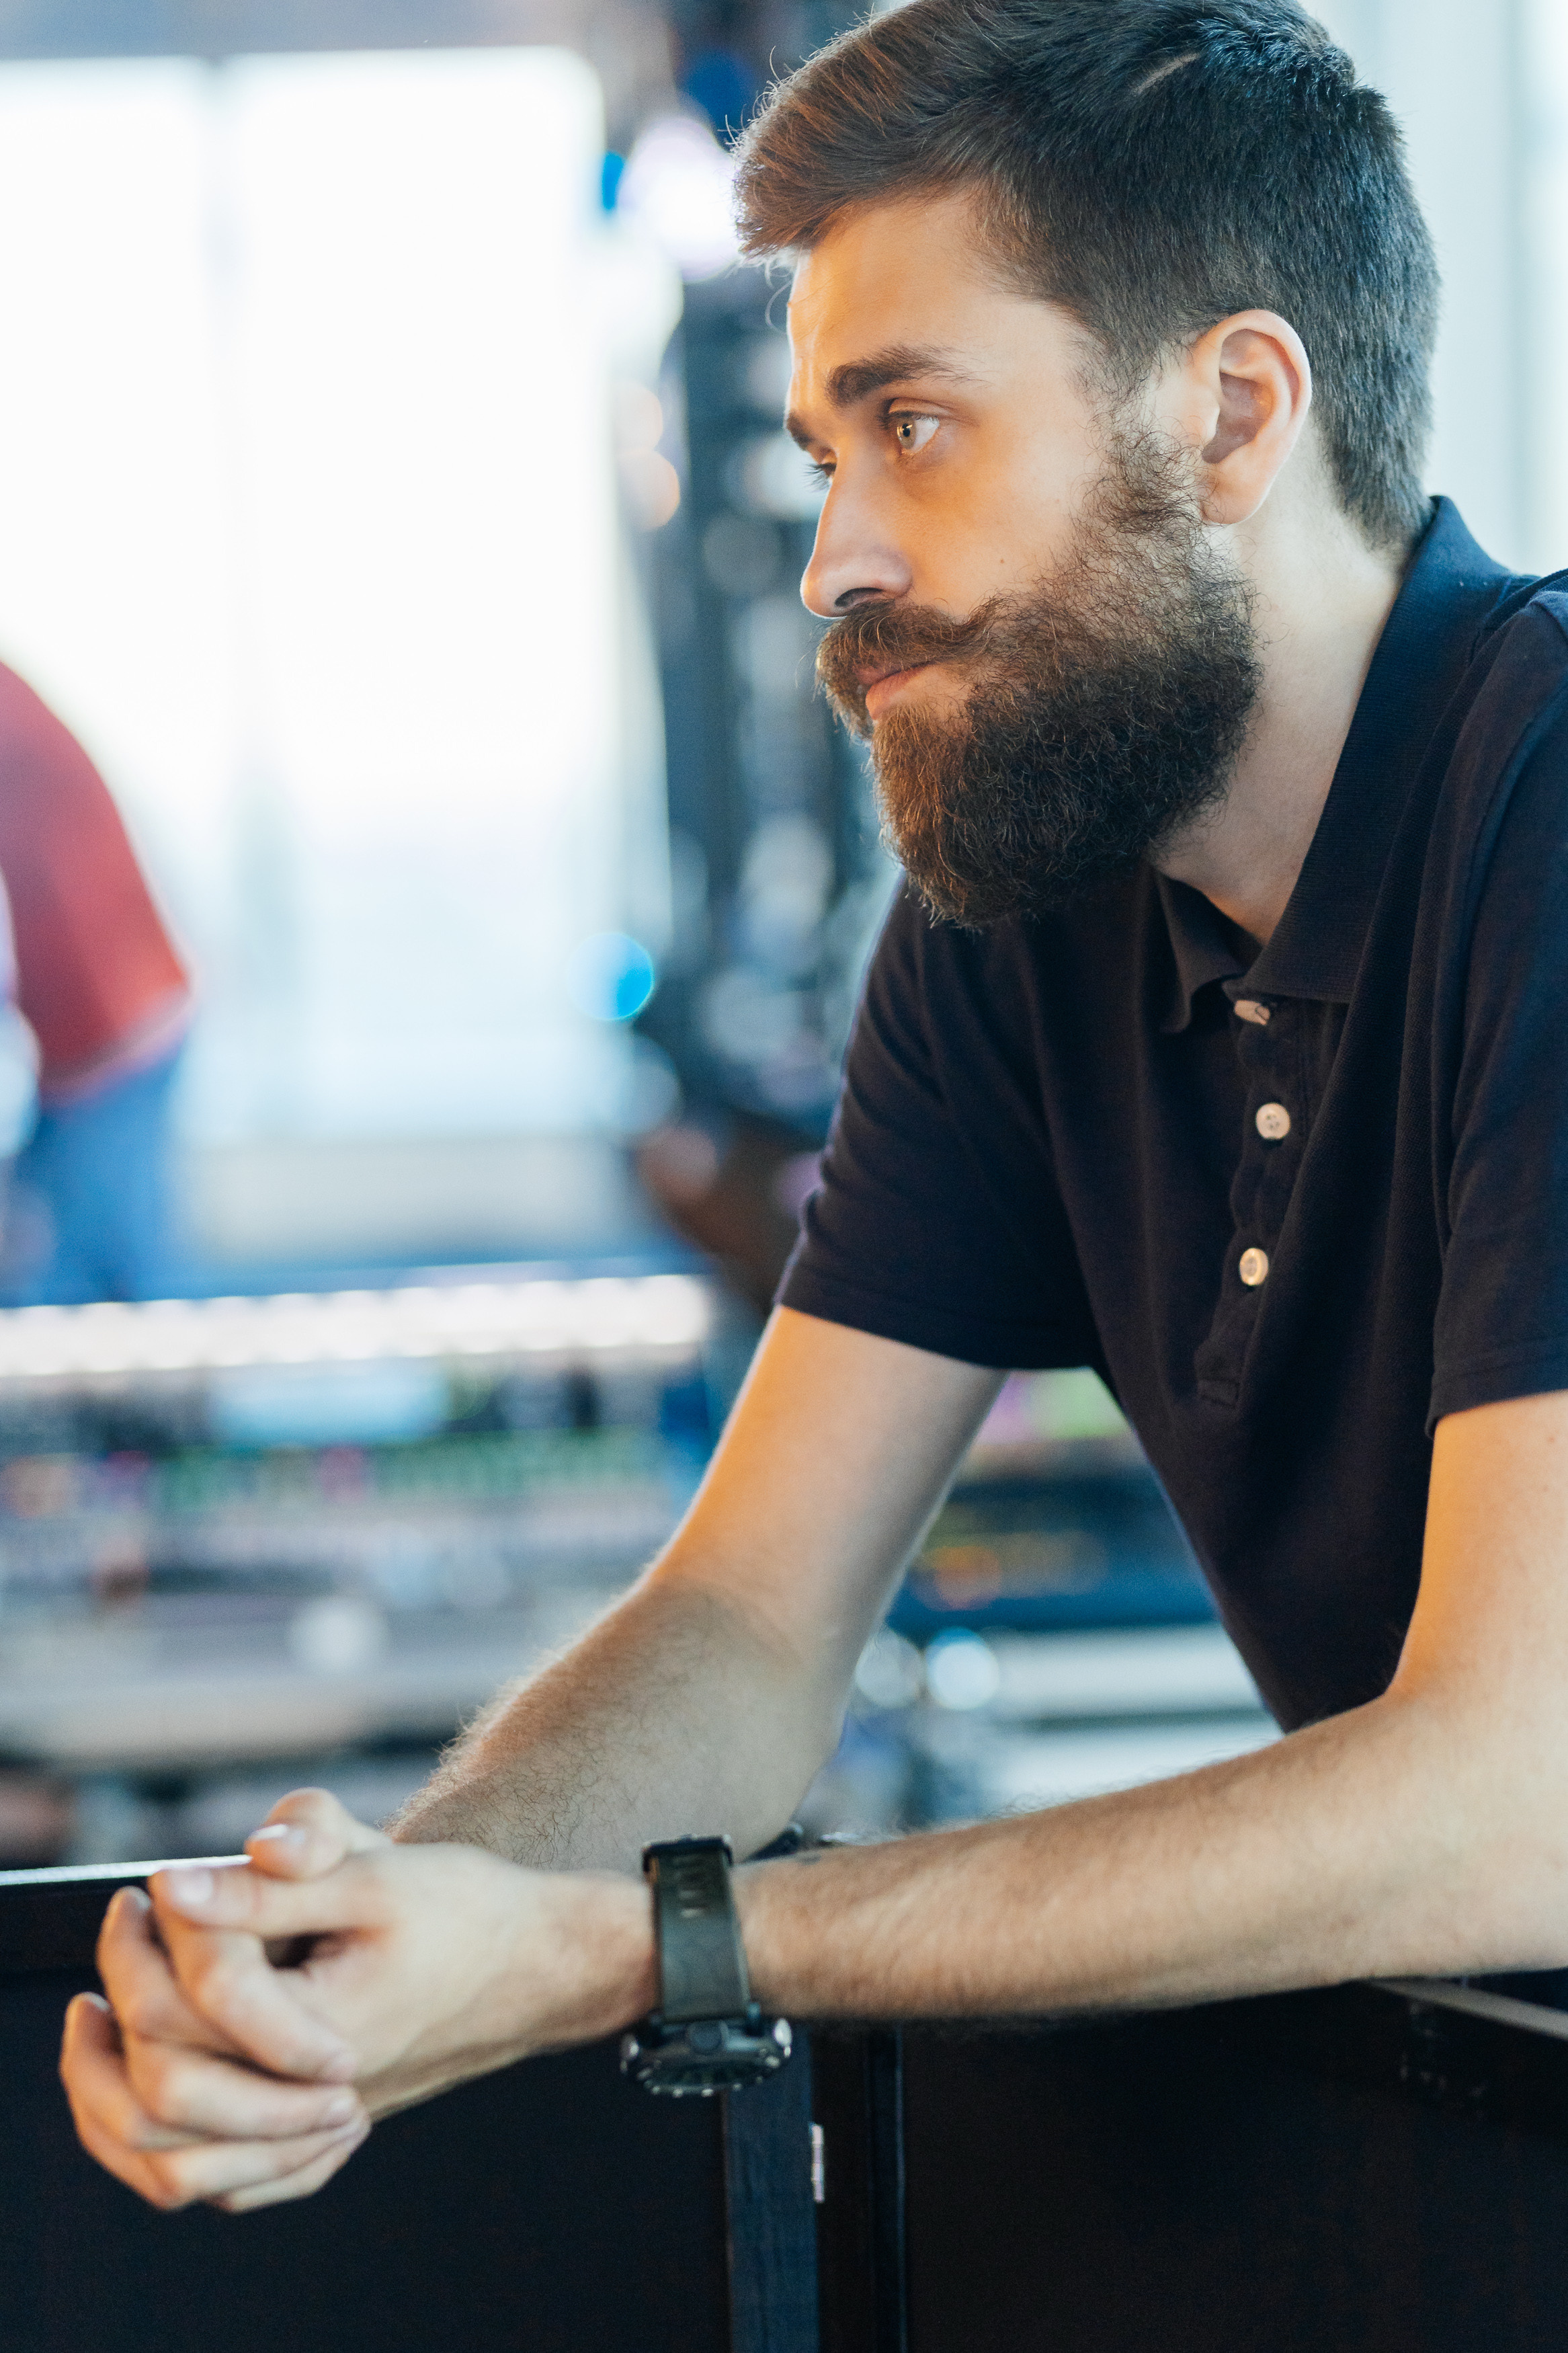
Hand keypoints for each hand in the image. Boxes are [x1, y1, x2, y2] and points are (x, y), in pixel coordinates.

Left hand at [61, 1788, 653, 2211]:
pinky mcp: (317, 2133)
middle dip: (130, 1993)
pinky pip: (225, 2175)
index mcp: (320, 2031)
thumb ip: (275, 1882)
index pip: (199, 1996)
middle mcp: (307, 2097)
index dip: (171, 1927)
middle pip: (165, 2081)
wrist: (535, 1967)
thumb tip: (173, 1885)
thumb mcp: (374, 1875)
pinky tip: (159, 2071)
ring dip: (126, 2079)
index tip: (163, 1880)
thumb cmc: (466, 1911)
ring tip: (110, 2004)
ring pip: (179, 2150)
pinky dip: (174, 2136)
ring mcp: (312, 2127)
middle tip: (131, 1920)